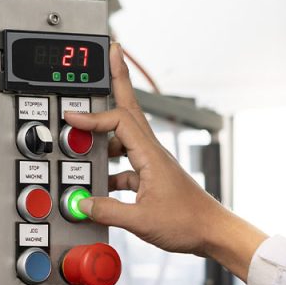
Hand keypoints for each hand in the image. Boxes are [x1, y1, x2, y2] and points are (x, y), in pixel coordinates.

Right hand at [63, 43, 267, 280]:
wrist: (213, 232)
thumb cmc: (188, 222)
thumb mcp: (141, 220)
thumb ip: (107, 210)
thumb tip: (81, 203)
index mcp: (150, 155)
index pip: (118, 121)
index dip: (93, 117)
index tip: (72, 116)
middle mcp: (152, 152)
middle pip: (129, 108)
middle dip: (118, 79)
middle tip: (111, 53)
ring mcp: (152, 162)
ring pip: (124, 135)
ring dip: (106, 127)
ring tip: (87, 126)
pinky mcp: (152, 176)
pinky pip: (126, 161)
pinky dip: (111, 164)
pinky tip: (100, 181)